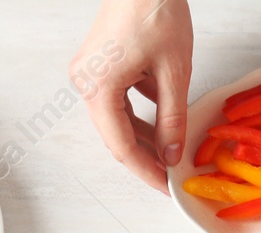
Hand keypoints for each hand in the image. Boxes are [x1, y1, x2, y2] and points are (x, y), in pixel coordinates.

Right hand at [72, 0, 193, 192]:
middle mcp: (86, 83)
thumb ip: (172, 118)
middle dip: (144, 157)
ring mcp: (88, 74)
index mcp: (99, 88)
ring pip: (116, 119)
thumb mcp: (174, 71)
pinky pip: (117, 100)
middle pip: (115, 135)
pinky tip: (161, 120)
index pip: (121, 146)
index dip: (145, 171)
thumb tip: (171, 154)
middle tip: (168, 176)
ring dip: (142, 135)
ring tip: (168, 152)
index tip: (165, 187)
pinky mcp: (97, 65)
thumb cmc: (154, 9)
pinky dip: (138, 112)